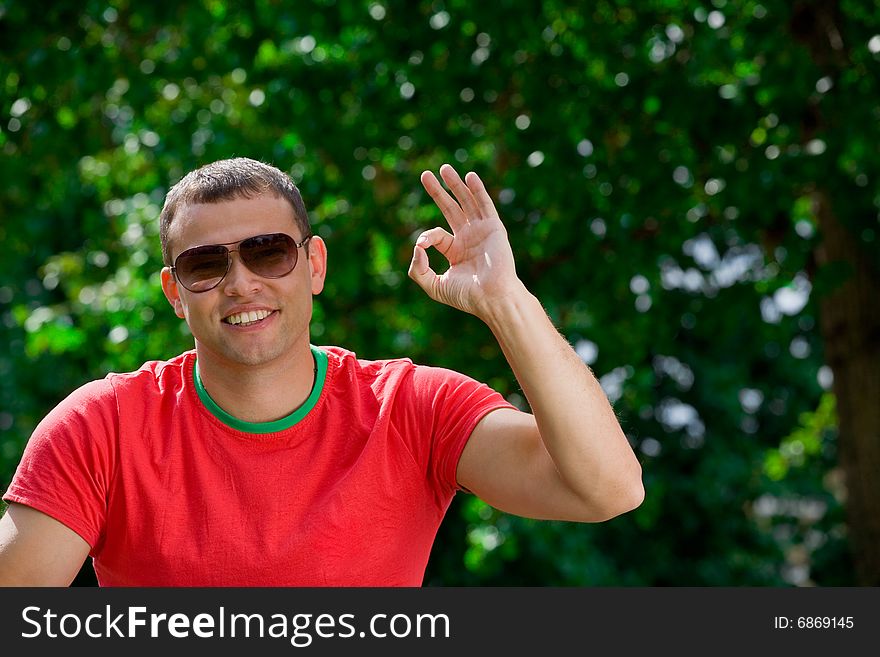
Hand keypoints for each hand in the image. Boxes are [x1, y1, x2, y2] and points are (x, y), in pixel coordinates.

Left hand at [408, 164, 523, 318]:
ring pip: (467, 202)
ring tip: (444, 168)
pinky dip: (477, 190)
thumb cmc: (466, 296)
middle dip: (438, 192)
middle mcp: (469, 238)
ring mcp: (482, 231)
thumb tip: (417, 246)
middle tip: (425, 175)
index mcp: (456, 252)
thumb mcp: (433, 286)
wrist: (492, 298)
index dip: (426, 237)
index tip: (422, 245)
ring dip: (455, 185)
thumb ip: (418, 270)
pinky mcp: (494, 228)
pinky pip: (485, 205)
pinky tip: (469, 177)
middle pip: (451, 209)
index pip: (436, 235)